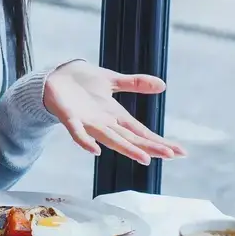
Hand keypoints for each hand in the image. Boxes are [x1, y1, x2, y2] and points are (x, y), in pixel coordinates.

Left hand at [43, 61, 185, 164]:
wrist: (55, 77)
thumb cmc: (82, 83)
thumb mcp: (113, 80)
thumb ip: (135, 84)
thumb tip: (163, 85)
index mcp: (115, 116)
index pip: (141, 132)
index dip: (159, 141)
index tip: (180, 152)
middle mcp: (104, 123)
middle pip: (131, 138)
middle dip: (150, 147)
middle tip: (171, 155)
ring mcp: (87, 122)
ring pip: (109, 139)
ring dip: (126, 148)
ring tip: (144, 158)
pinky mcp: (69, 117)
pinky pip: (77, 132)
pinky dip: (85, 141)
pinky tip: (95, 150)